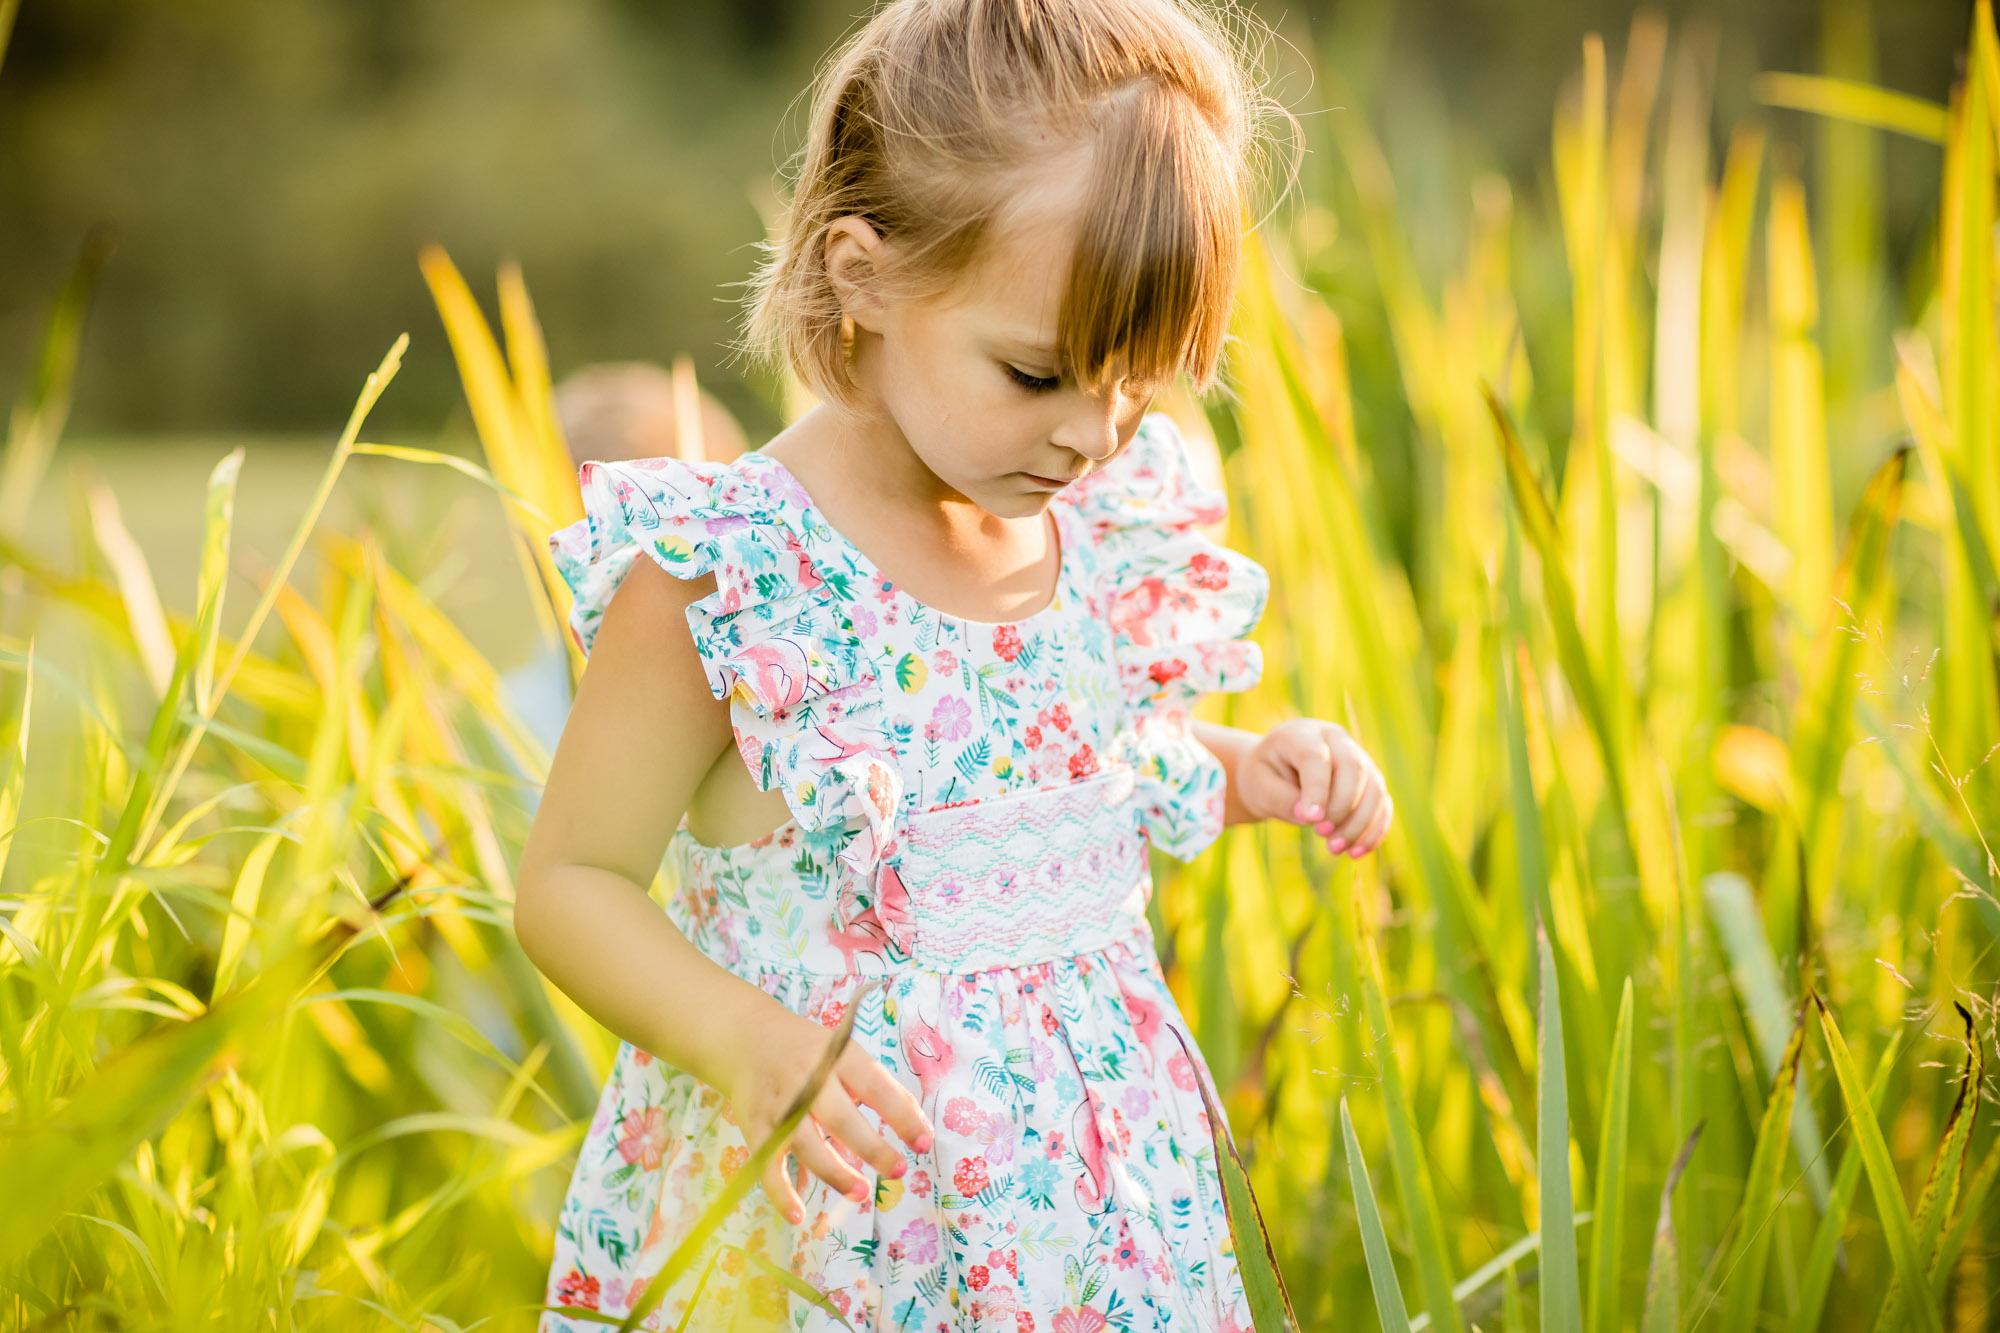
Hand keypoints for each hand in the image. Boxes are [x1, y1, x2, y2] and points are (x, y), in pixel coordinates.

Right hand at [719, 1000, 933, 1225]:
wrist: (749, 1040)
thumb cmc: (814, 1056)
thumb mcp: (849, 1057)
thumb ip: (886, 1091)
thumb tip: (923, 1132)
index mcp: (838, 1058)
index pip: (875, 1086)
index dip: (902, 1115)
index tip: (924, 1143)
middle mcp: (807, 1079)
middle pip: (840, 1117)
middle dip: (871, 1148)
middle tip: (898, 1172)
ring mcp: (778, 1104)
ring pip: (805, 1144)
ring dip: (834, 1173)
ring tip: (861, 1193)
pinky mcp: (755, 1127)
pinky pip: (766, 1164)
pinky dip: (780, 1193)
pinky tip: (798, 1216)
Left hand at [1236, 718, 1392, 857]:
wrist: (1275, 774)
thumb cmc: (1265, 777)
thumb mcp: (1259, 786)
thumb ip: (1281, 798)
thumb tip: (1312, 817)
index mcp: (1302, 734)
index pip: (1317, 757)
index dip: (1318, 789)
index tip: (1311, 819)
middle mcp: (1335, 739)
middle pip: (1354, 768)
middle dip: (1342, 806)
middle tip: (1322, 834)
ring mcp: (1357, 757)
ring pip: (1374, 787)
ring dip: (1360, 823)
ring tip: (1335, 848)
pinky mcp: (1369, 779)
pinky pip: (1382, 803)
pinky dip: (1374, 830)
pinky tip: (1356, 852)